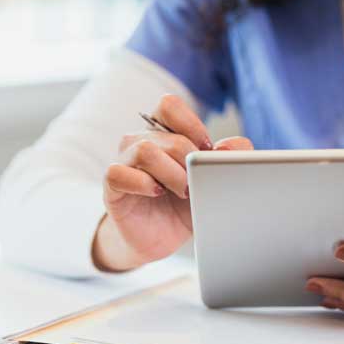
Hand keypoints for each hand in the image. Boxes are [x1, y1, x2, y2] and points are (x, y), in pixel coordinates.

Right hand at [93, 94, 252, 271]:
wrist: (161, 237)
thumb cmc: (185, 204)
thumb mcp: (213, 180)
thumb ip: (230, 158)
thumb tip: (228, 148)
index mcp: (164, 131)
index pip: (169, 105)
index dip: (191, 124)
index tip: (207, 149)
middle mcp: (141, 140)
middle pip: (167, 135)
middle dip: (189, 160)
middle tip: (196, 182)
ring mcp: (124, 161)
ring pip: (145, 150)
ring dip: (172, 173)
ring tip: (182, 191)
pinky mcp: (112, 185)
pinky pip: (119, 173)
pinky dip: (144, 183)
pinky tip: (158, 193)